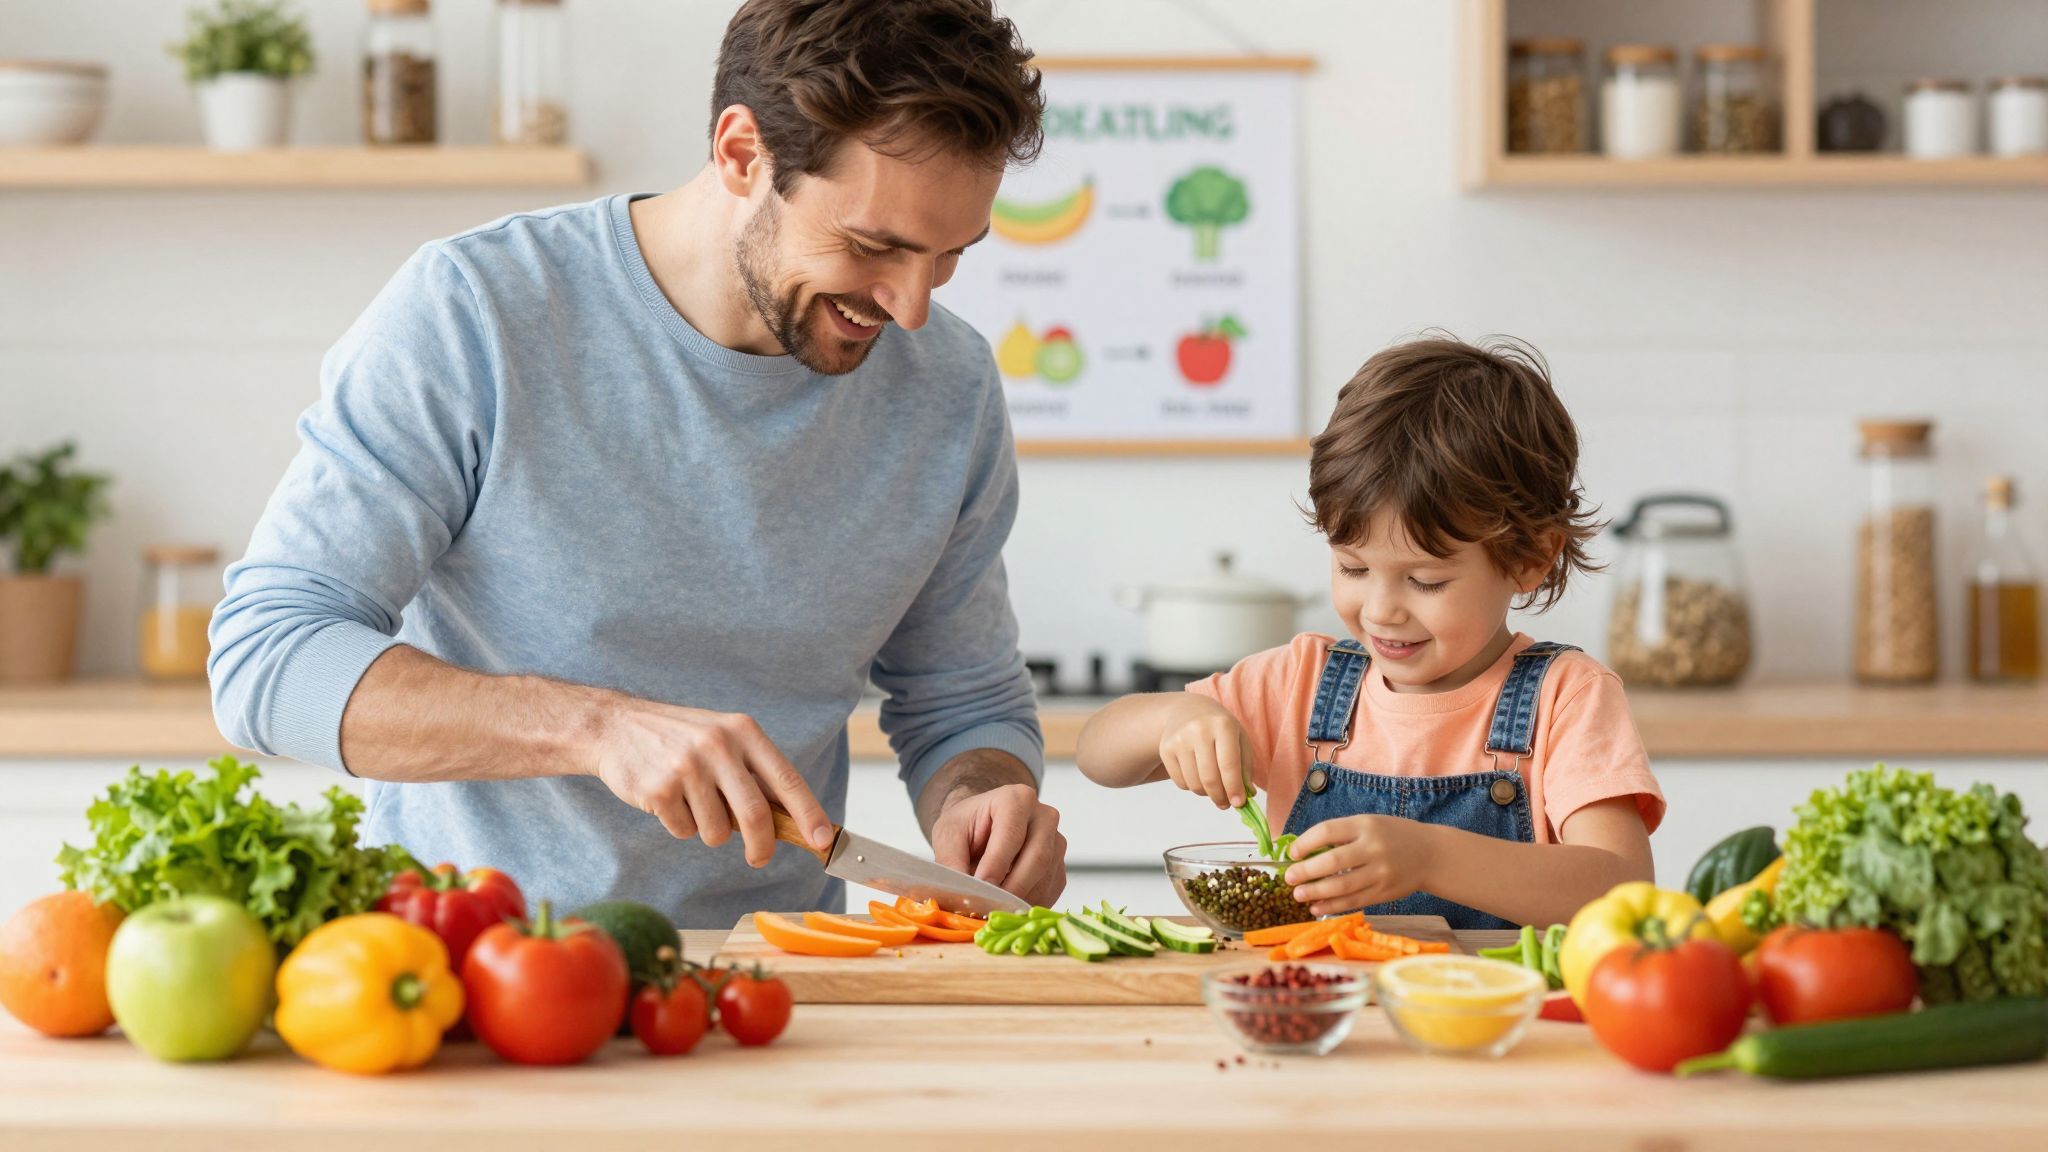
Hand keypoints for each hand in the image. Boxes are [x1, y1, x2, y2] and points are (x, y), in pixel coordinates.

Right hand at [589, 696, 833, 867]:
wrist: (617, 726)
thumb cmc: (680, 739)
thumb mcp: (724, 739)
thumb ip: (755, 773)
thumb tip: (794, 820)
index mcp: (743, 731)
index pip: (787, 780)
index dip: (809, 814)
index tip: (823, 840)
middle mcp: (718, 746)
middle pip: (756, 815)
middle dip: (762, 846)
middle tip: (759, 857)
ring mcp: (687, 767)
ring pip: (717, 831)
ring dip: (709, 830)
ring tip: (693, 802)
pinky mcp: (659, 790)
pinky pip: (684, 831)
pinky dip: (679, 826)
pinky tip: (667, 799)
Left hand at [930, 783, 1066, 907]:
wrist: (981, 825)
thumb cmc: (966, 826)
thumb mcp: (948, 835)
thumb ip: (952, 862)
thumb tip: (962, 894)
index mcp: (1016, 799)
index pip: (1011, 835)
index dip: (996, 865)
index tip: (981, 887)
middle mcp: (1044, 817)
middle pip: (1037, 858)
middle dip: (1012, 888)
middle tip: (988, 908)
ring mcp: (1056, 842)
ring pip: (1045, 879)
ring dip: (1019, 900)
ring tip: (991, 909)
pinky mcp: (1059, 866)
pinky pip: (1049, 891)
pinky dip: (1027, 905)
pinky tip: (1006, 907)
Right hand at [1157, 695, 1255, 808]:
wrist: (1188, 710)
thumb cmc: (1219, 727)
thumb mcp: (1239, 739)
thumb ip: (1245, 767)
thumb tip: (1246, 796)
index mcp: (1223, 725)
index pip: (1228, 764)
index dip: (1234, 788)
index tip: (1239, 803)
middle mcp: (1199, 730)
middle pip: (1209, 778)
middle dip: (1220, 797)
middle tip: (1226, 804)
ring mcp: (1179, 740)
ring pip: (1194, 784)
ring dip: (1206, 793)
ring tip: (1213, 787)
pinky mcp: (1165, 749)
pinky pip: (1181, 782)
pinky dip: (1192, 787)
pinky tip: (1198, 776)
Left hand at [1282, 815, 1438, 916]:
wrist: (1430, 854)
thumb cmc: (1391, 836)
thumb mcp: (1368, 824)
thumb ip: (1341, 835)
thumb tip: (1303, 852)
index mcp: (1365, 825)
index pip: (1327, 832)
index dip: (1305, 843)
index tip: (1292, 853)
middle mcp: (1372, 848)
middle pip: (1332, 862)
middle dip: (1306, 872)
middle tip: (1289, 878)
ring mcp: (1379, 873)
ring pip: (1341, 886)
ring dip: (1315, 892)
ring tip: (1298, 895)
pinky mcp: (1383, 893)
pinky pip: (1353, 901)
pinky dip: (1332, 906)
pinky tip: (1316, 907)